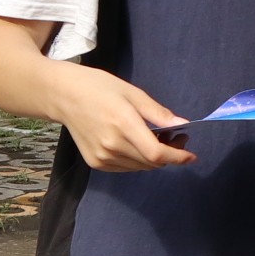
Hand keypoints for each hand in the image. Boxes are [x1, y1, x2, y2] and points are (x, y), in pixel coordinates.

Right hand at [55, 70, 197, 171]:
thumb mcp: (132, 93)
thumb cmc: (99, 87)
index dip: (178, 157)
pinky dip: (138, 161)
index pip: (156, 153)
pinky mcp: (95, 163)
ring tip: (157, 139)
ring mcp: (102, 157)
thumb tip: (182, 125)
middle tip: (176, 137)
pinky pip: (126, 168)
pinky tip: (138, 145)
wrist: (63, 96)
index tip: (191, 155)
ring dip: (154, 159)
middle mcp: (112, 145)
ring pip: (140, 167)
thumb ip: (157, 113)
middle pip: (151, 162)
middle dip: (170, 154)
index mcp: (123, 124)